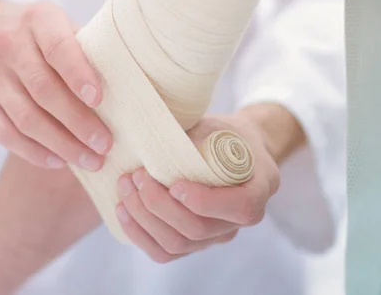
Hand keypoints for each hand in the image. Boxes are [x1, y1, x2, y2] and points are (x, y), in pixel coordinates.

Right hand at [0, 0, 111, 169]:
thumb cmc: (32, 32)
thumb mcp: (56, 23)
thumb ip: (83, 47)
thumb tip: (124, 84)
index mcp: (37, 20)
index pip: (58, 48)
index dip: (79, 74)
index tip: (99, 100)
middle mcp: (8, 44)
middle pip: (44, 90)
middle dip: (78, 122)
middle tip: (105, 144)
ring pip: (26, 118)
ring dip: (61, 144)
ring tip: (89, 160)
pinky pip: (5, 133)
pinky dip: (34, 152)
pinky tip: (59, 161)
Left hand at [115, 110, 284, 262]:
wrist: (232, 150)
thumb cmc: (225, 135)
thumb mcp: (219, 127)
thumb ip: (197, 138)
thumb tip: (158, 138)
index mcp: (257, 191)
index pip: (240, 208)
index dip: (205, 201)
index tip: (175, 184)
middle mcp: (237, 223)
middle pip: (198, 230)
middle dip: (159, 205)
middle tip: (137, 176)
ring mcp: (214, 237)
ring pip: (177, 245)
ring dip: (144, 218)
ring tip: (125, 188)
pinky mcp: (192, 243)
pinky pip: (164, 252)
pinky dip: (139, 234)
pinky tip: (123, 210)